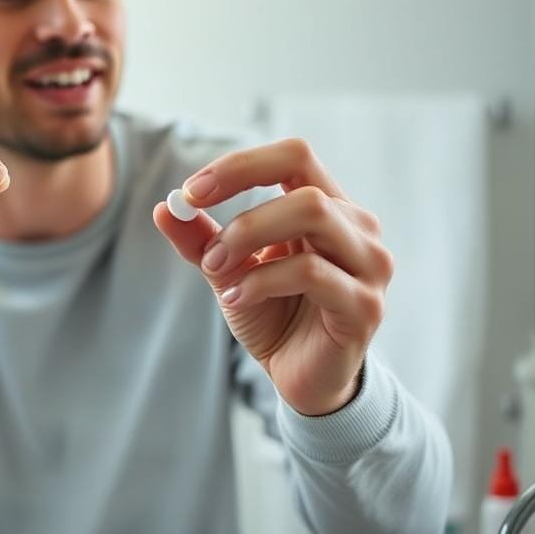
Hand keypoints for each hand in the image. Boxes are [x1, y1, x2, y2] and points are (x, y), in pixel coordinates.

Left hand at [153, 138, 393, 415]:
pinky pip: (311, 273)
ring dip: (249, 240)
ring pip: (313, 215)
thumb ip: (200, 239)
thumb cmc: (272, 312)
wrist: (300, 377)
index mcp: (329, 207)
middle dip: (243, 214)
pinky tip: (237, 299)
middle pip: (304, 187)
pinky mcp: (365, 306)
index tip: (192, 191)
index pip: (295, 156)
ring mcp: (369, 266)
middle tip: (207, 250)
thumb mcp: (228, 269)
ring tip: (218, 272)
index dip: (241, 166)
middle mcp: (358, 228)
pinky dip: (260, 281)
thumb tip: (165, 208)